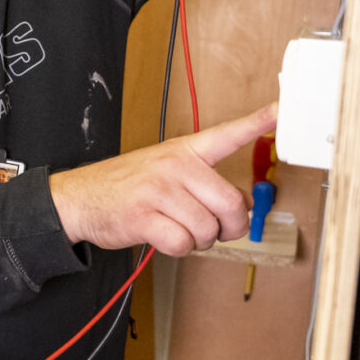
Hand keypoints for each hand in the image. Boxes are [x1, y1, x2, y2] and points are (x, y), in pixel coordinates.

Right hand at [49, 103, 275, 255]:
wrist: (78, 199)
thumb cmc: (126, 188)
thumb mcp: (165, 172)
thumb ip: (203, 183)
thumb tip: (240, 205)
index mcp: (183, 151)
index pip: (227, 134)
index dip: (258, 121)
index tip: (282, 109)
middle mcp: (174, 166)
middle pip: (230, 204)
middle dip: (230, 228)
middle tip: (217, 231)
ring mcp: (158, 190)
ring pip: (208, 229)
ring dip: (200, 242)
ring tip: (180, 231)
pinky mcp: (143, 217)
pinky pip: (182, 243)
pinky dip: (178, 250)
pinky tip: (164, 239)